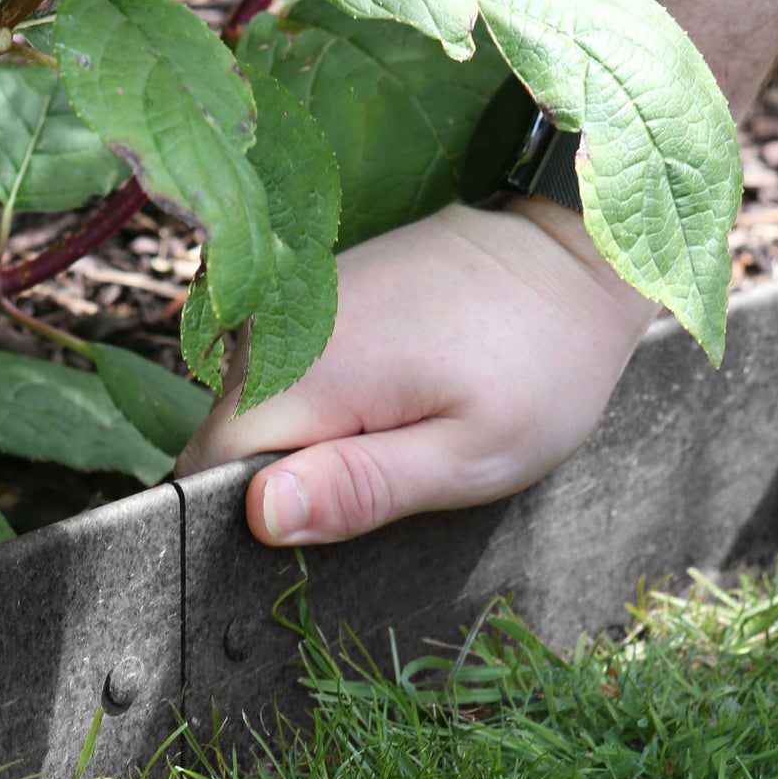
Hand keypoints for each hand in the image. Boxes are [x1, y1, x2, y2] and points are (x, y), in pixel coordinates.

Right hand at [174, 197, 660, 544]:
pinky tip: (386, 399)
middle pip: (226, 443)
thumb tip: (260, 514)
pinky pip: (278, 373)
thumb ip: (359, 489)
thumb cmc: (538, 364)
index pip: (206, 472)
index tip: (323, 529)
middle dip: (282, 484)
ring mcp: (288, 304)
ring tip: (392, 435)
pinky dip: (317, 403)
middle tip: (380, 482)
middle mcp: (274, 329)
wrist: (571, 249)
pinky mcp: (307, 295)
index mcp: (304, 371)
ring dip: (304, 443)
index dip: (248, 519)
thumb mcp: (468, 455)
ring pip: (252, 410)